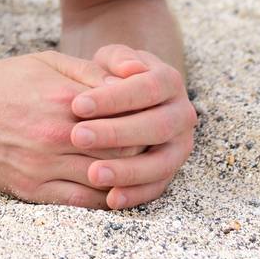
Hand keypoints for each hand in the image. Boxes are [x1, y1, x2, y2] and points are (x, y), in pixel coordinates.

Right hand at [0, 52, 153, 208]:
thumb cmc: (3, 82)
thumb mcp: (47, 62)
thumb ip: (91, 71)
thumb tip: (132, 79)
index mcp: (65, 99)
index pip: (125, 116)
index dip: (143, 120)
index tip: (151, 119)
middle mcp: (57, 134)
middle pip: (121, 151)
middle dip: (140, 149)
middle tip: (151, 146)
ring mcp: (44, 165)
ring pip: (104, 179)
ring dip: (125, 177)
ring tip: (135, 168)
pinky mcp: (32, 188)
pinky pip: (79, 202)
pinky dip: (102, 199)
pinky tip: (111, 189)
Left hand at [66, 44, 197, 209]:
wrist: (126, 96)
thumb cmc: (112, 75)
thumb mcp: (112, 59)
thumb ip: (118, 60)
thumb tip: (131, 68)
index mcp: (169, 81)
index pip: (146, 88)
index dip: (114, 98)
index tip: (78, 104)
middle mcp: (181, 114)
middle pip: (156, 126)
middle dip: (116, 133)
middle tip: (78, 136)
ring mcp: (179, 145)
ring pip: (161, 162)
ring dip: (128, 171)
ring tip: (93, 174)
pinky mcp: (170, 170)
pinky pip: (158, 187)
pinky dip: (136, 195)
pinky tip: (110, 199)